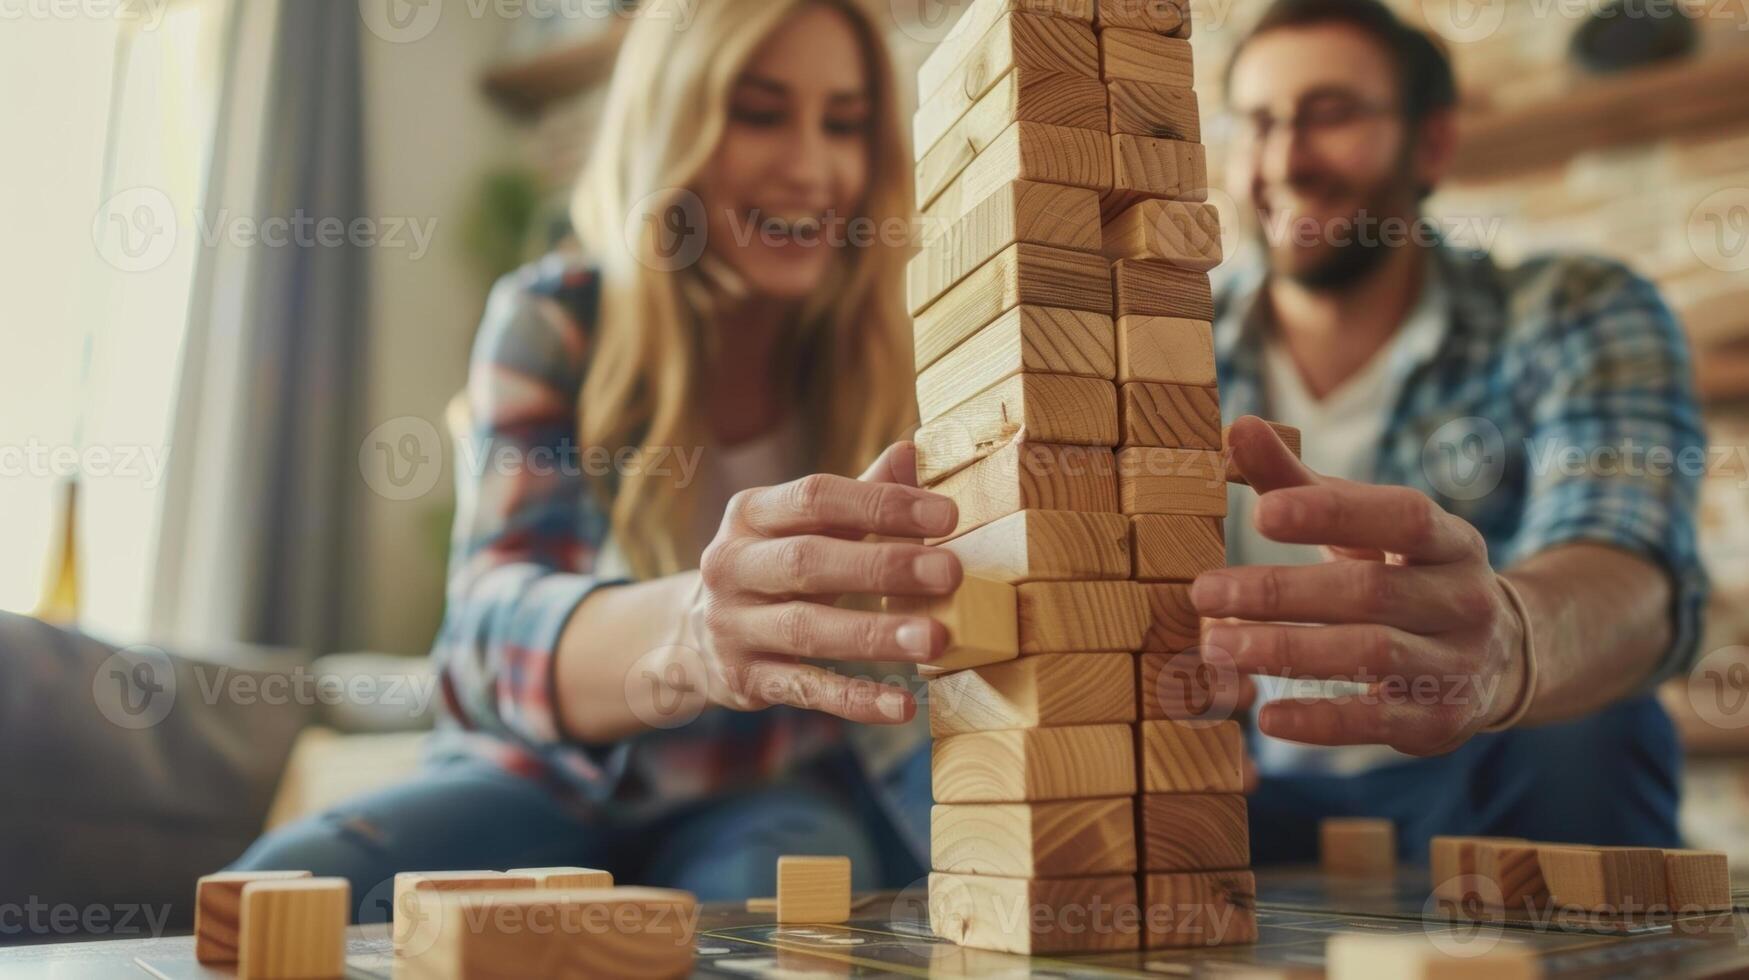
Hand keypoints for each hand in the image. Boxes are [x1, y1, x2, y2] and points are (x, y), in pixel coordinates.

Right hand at [687, 441, 961, 724]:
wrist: (694, 635)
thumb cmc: (774, 566)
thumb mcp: (802, 524)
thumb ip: (859, 493)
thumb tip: (914, 451)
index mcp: (750, 514)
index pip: (816, 498)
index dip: (881, 504)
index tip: (947, 516)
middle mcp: (732, 565)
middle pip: (808, 560)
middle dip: (883, 566)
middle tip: (951, 573)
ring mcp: (733, 626)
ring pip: (808, 628)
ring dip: (876, 635)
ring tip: (937, 639)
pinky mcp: (744, 679)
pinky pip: (806, 689)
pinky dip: (855, 700)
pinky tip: (903, 706)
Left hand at [1194, 417, 1526, 755]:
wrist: (1499, 658)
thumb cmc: (1404, 574)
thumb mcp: (1365, 528)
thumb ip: (1298, 483)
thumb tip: (1237, 426)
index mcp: (1448, 540)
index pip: (1400, 518)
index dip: (1333, 513)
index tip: (1261, 514)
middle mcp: (1463, 599)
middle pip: (1371, 591)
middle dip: (1281, 593)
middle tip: (1203, 592)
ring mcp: (1458, 663)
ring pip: (1372, 655)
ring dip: (1288, 652)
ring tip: (1216, 646)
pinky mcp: (1441, 720)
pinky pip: (1379, 722)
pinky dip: (1322, 723)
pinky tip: (1266, 718)